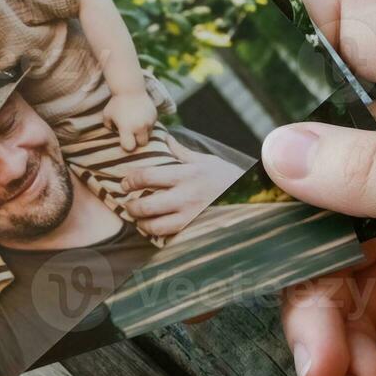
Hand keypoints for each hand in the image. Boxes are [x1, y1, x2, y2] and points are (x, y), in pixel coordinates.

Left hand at [103, 91, 157, 151]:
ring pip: (148, 135)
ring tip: (135, 123)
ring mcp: (149, 121)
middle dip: (137, 141)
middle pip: (142, 144)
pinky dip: (147, 124)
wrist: (130, 88)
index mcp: (126, 128)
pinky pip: (152, 126)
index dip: (127, 145)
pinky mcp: (154, 116)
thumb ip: (109, 128)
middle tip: (132, 134)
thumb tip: (115, 135)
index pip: (129, 147)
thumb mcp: (107, 115)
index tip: (124, 140)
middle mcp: (139, 127)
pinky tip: (140, 116)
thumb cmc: (116, 103)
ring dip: (143, 132)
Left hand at [120, 134, 244, 237]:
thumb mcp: (205, 160)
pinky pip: (169, 237)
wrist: (251, 197)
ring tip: (138, 220)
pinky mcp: (195, 230)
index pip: (148, 176)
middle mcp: (186, 196)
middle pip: (147, 205)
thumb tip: (165, 138)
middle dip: (131, 206)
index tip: (125, 183)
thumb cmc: (225, 177)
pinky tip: (154, 229)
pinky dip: (157, 235)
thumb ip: (181, 152)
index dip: (130, 180)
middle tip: (127, 204)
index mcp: (186, 174)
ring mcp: (191, 216)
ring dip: (141, 224)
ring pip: (155, 226)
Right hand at [263, 0, 375, 375]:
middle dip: (280, 224)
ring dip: (316, 305)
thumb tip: (275, 150)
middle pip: (311, 152)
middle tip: (241, 271)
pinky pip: (356, 292)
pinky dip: (351, 336)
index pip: (344, 25)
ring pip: (325, 236)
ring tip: (327, 366)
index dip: (274, 44)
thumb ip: (375, 176)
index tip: (210, 91)